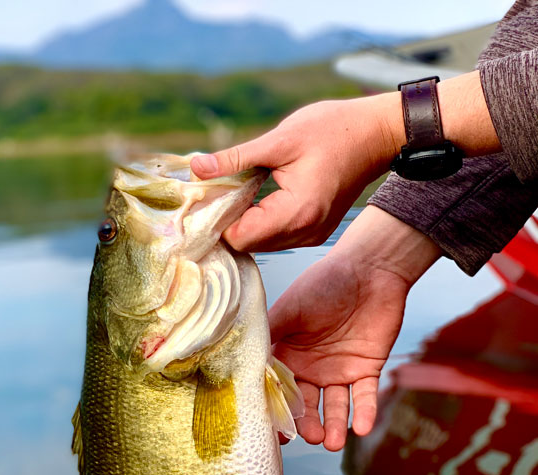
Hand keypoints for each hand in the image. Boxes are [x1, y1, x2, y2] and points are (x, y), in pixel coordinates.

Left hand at [191, 95, 403, 251]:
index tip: (206, 195)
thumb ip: (235, 158)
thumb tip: (197, 168)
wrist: (376, 133)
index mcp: (297, 212)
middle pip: (246, 243)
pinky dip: (259, 220)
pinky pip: (275, 236)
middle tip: (216, 189)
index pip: (239, 238)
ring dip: (242, 220)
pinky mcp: (313, 231)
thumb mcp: (279, 140)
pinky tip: (256, 196)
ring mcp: (311, 235)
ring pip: (259, 242)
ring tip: (237, 189)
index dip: (216, 219)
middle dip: (227, 219)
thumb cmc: (334, 130)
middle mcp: (305, 232)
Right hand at [268, 207, 439, 449]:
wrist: (369, 268)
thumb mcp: (287, 310)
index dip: (275, 410)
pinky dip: (365, 413)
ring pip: (334, 407)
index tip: (273, 432)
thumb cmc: (323, 284)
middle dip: (305, 424)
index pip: (277, 389)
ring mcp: (338, 370)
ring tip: (332, 443)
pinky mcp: (367, 369)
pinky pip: (365, 397)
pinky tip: (362, 428)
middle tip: (307, 438)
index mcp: (286, 354)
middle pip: (305, 404)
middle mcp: (309, 368)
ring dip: (332, 426)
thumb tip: (240, 366)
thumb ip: (267, 338)